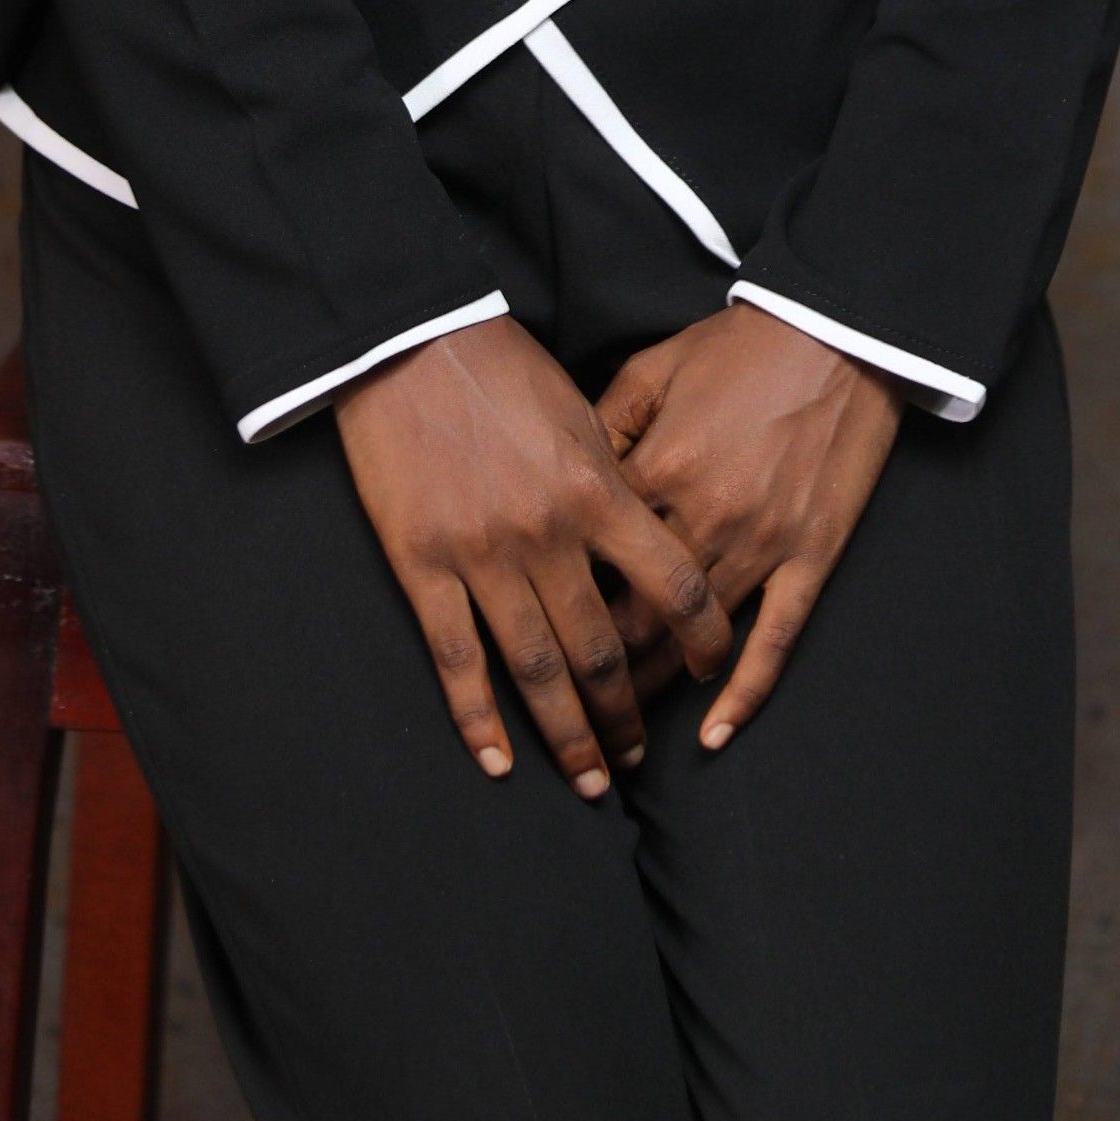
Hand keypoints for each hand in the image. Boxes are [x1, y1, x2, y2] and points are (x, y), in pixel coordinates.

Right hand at [335, 316, 735, 797]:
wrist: (411, 339)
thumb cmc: (503, 367)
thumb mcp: (583, 411)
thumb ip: (618, 479)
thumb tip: (649, 538)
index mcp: (599, 491)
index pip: (675, 583)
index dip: (701, 639)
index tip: (708, 673)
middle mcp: (549, 533)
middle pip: (605, 649)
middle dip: (626, 714)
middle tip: (635, 760)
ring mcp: (483, 554)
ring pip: (538, 669)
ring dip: (567, 736)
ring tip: (588, 781)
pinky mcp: (422, 563)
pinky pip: (456, 658)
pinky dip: (477, 719)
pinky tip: (497, 761)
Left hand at [597, 306, 902, 749]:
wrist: (836, 333)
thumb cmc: (739, 346)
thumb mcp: (654, 367)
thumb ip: (603, 424)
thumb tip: (562, 476)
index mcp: (656, 467)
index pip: (590, 556)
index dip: (560, 598)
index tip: (535, 629)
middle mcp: (703, 516)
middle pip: (634, 616)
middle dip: (596, 667)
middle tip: (568, 702)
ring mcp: (761, 542)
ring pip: (693, 639)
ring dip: (654, 688)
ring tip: (621, 729)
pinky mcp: (810, 556)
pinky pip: (775, 640)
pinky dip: (743, 693)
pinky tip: (714, 734)